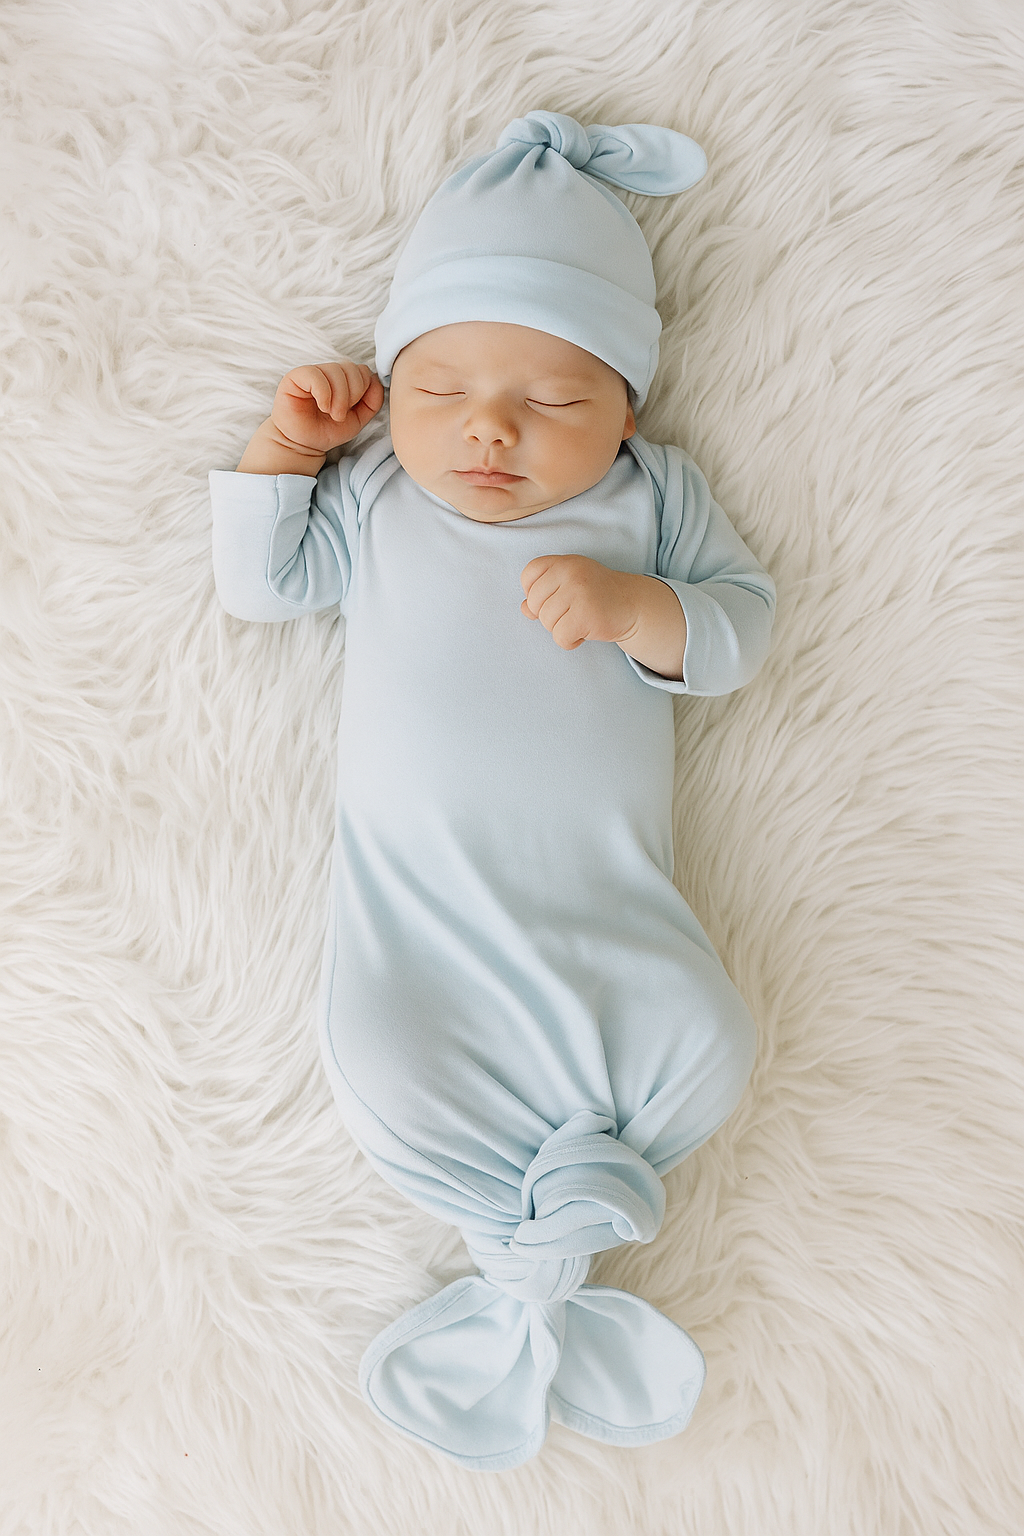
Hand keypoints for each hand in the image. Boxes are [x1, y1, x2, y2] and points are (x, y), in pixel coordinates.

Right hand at [270, 361, 383, 453]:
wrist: (304, 445)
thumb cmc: (327, 431)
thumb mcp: (358, 419)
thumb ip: (372, 402)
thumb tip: (376, 380)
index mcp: (344, 380)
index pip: (362, 370)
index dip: (363, 389)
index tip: (353, 409)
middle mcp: (328, 372)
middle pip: (351, 368)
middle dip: (353, 394)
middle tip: (341, 414)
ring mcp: (312, 373)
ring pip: (336, 370)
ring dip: (339, 397)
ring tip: (332, 414)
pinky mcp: (295, 377)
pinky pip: (316, 375)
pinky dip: (324, 393)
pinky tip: (323, 406)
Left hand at [519, 555, 641, 649]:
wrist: (632, 606)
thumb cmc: (597, 595)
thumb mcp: (570, 585)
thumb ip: (545, 593)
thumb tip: (524, 608)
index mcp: (564, 562)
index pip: (529, 575)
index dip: (532, 592)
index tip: (550, 599)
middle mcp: (570, 573)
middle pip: (534, 603)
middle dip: (547, 616)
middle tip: (569, 614)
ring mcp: (578, 592)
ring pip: (546, 622)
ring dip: (561, 629)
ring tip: (579, 622)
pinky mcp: (586, 614)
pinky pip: (560, 636)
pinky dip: (569, 642)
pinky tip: (583, 634)